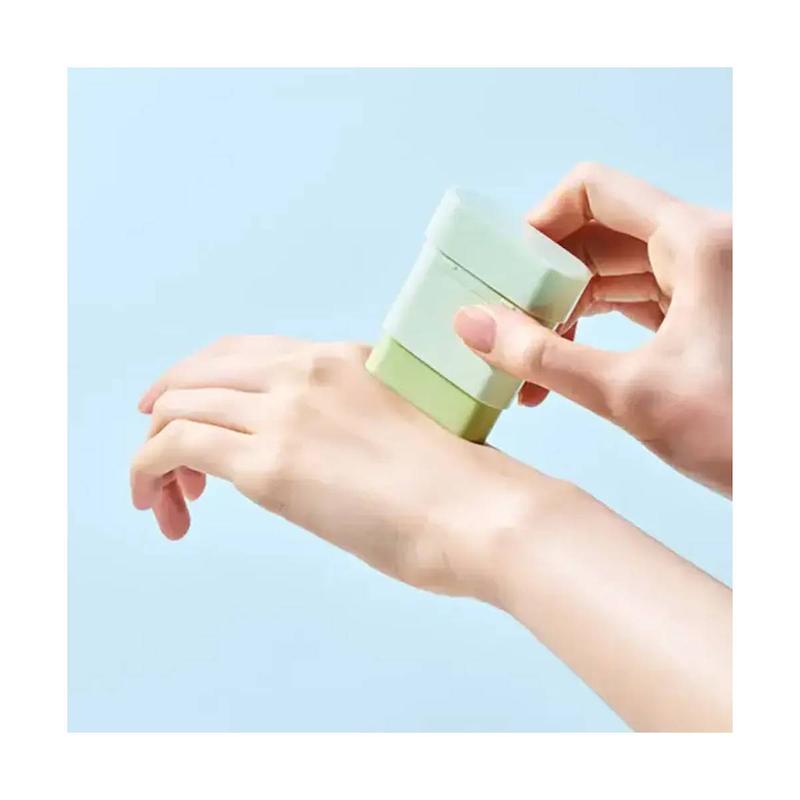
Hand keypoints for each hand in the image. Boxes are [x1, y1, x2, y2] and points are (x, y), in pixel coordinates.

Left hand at [131, 336, 569, 599]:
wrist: (485, 512)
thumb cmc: (461, 486)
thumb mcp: (400, 425)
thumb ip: (352, 421)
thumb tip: (320, 451)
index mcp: (340, 359)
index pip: (237, 352)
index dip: (195, 379)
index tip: (181, 411)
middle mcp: (305, 373)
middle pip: (195, 373)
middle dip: (164, 413)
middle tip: (165, 463)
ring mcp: (285, 413)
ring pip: (175, 408)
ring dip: (153, 454)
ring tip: (166, 501)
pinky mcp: (271, 464)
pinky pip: (174, 448)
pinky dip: (147, 474)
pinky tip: (161, 509)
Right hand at [454, 162, 731, 495]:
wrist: (797, 481)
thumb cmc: (746, 434)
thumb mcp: (631, 394)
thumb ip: (542, 357)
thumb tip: (472, 325)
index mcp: (697, 242)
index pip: (595, 191)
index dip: (540, 222)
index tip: (506, 270)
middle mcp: (705, 249)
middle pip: (599, 234)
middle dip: (544, 279)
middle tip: (503, 322)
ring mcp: (708, 283)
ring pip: (614, 272)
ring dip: (564, 309)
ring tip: (525, 356)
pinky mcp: (705, 317)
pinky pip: (635, 302)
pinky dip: (593, 328)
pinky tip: (559, 363)